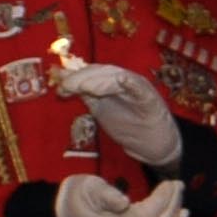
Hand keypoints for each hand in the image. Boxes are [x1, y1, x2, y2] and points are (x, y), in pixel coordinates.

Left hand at [54, 63, 183, 167]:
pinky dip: (132, 83)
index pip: (95, 72)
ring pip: (120, 78)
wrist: (156, 145)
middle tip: (66, 85)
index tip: (60, 82)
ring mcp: (140, 90)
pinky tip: (122, 80)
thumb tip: (62, 82)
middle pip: (105, 72)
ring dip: (100, 81)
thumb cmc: (130, 126)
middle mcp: (129, 81)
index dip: (77, 75)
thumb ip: (87, 95)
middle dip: (84, 77)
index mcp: (115, 83)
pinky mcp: (151, 102)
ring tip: (84, 86)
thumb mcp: (102, 108)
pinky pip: (141, 91)